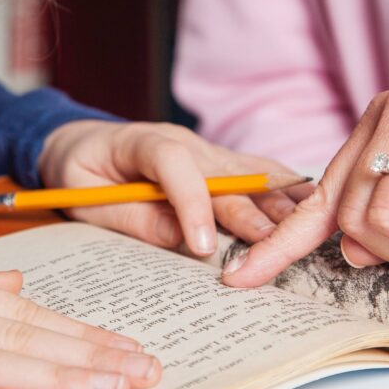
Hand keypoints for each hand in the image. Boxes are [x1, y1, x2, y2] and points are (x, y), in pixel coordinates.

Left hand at [38, 121, 313, 254]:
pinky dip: (282, 190)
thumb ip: (134, 218)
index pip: (174, 164)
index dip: (192, 204)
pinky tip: (309, 206)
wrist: (80, 142)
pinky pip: (256, 172)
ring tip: (305, 230)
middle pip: (224, 175)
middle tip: (271, 248)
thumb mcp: (87, 199)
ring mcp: (206, 149)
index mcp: (143, 142)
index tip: (204, 246)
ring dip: (277, 203)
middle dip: (249, 213)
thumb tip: (183, 241)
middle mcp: (184, 141)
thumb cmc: (79, 171)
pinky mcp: (219, 161)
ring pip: (250, 173)